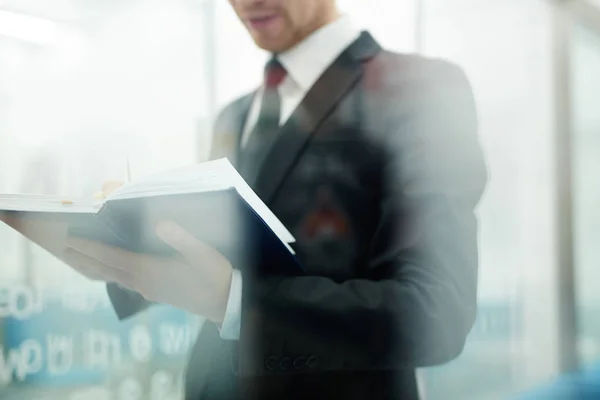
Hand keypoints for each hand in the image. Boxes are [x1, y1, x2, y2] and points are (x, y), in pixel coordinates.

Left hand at [63, 220, 233, 322]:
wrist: (225, 302)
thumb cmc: (215, 275)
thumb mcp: (203, 253)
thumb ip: (181, 238)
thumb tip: (160, 222)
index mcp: (150, 269)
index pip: (112, 257)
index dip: (90, 247)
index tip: (71, 239)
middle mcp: (143, 281)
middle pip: (105, 269)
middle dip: (84, 257)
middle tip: (64, 247)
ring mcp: (148, 289)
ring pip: (112, 277)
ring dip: (93, 267)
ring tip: (77, 259)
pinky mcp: (155, 292)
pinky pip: (123, 281)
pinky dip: (109, 273)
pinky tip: (110, 271)